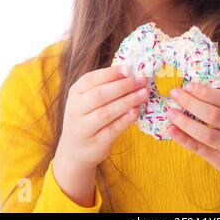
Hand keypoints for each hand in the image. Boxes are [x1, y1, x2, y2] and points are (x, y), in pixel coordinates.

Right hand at [53, 64, 148, 206]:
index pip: (91, 79)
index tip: (130, 69)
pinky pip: (112, 130)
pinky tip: (136, 111)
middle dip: (123, 86)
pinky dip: (125, 120)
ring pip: (106, 112)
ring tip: (144, 94)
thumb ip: (105, 85)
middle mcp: (75, 110)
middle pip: (100, 95)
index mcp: (75, 93)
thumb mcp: (88, 99)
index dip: (111, 73)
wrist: (75, 149)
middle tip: (142, 81)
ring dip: (128, 101)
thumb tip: (130, 71)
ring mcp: (83, 128)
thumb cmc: (88, 117)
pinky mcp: (95, 143)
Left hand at [167, 82, 219, 180]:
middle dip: (191, 103)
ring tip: (170, 112)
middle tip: (174, 94)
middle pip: (214, 115)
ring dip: (185, 122)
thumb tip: (189, 89)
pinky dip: (184, 139)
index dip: (205, 92)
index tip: (188, 86)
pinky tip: (171, 130)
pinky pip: (200, 148)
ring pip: (206, 134)